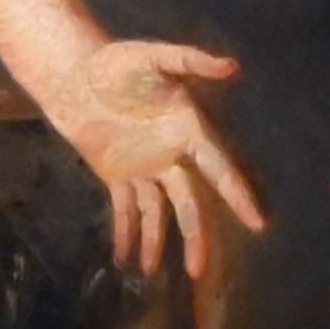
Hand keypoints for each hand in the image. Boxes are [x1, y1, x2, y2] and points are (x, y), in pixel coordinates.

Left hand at [51, 39, 264, 285]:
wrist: (72, 73)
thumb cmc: (114, 62)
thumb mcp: (152, 56)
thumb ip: (189, 60)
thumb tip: (232, 66)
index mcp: (187, 130)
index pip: (218, 168)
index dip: (237, 195)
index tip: (257, 222)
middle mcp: (172, 154)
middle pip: (189, 203)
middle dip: (196, 236)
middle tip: (200, 271)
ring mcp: (144, 167)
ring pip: (157, 212)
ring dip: (157, 242)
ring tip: (152, 272)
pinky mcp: (117, 174)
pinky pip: (124, 209)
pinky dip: (125, 232)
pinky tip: (125, 257)